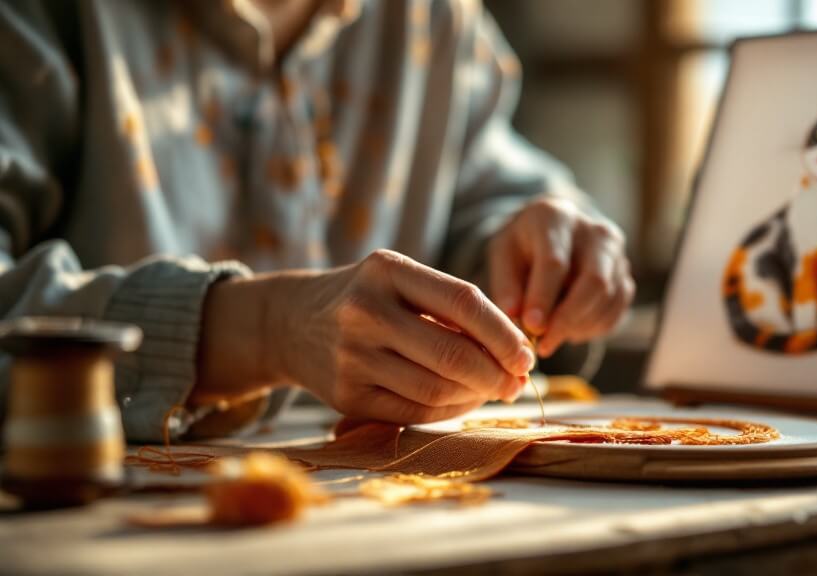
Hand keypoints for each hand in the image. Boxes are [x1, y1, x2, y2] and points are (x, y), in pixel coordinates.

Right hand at [198, 250, 534, 423]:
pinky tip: (461, 401)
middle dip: (497, 374)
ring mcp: (352, 357)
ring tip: (491, 389)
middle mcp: (365, 311)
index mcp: (387, 270)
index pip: (464, 302)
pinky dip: (449, 411)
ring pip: (437, 389)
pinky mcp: (345, 396)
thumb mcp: (399, 280)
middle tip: (517, 382)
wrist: (288, 323)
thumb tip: (515, 352)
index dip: (504, 333)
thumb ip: (450, 307)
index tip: (527, 354)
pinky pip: (414, 412)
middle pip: (454, 354)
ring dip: (476, 395)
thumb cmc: (365, 297)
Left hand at [487, 197, 634, 357]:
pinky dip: (594, 328)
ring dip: (580, 326)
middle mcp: (594, 231)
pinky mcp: (625, 274)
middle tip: (545, 345)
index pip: (556, 262)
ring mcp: (615, 253)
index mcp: (556, 218)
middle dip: (568, 319)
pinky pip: (617, 309)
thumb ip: (507, 286)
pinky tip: (571, 330)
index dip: (544, 298)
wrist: (552, 234)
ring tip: (552, 337)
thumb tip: (516, 318)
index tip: (531, 327)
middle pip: (594, 281)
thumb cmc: (523, 247)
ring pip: (609, 298)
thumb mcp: (502, 256)